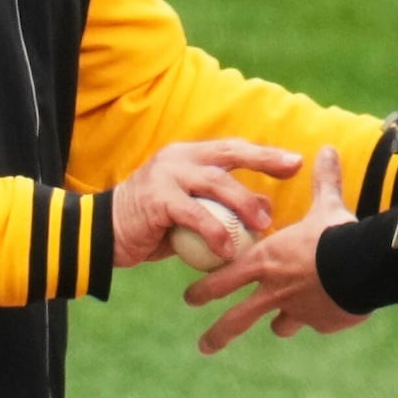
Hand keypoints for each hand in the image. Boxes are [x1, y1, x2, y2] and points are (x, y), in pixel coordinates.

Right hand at [111, 138, 301, 267]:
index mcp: (188, 157)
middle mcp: (178, 158)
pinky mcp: (156, 199)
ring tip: (265, 224)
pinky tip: (229, 249)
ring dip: (244, 202)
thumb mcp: (191, 211)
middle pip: (228, 154)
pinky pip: (194, 214)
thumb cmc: (152, 225)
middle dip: (263, 159)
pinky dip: (214, 231)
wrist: (102, 235)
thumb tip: (265, 210)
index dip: (264, 154)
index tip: (295, 162)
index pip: (232, 148)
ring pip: (215, 182)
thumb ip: (221, 207)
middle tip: (293, 169)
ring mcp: (166, 175)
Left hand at [185, 146, 363, 352]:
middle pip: (237, 318)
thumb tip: (327, 149)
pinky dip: (318, 318)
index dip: (204, 289)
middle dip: (218, 333)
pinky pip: (315, 322)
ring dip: (277, 326)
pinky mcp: (321, 322)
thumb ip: (322, 180)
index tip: (190, 298)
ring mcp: (297, 310)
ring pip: (278, 326)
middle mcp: (275, 290)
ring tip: (276, 329)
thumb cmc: (337, 234)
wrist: (363, 265)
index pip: (224, 278)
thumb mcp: (327, 205)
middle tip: (205, 344)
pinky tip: (327, 313)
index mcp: (266, 260)